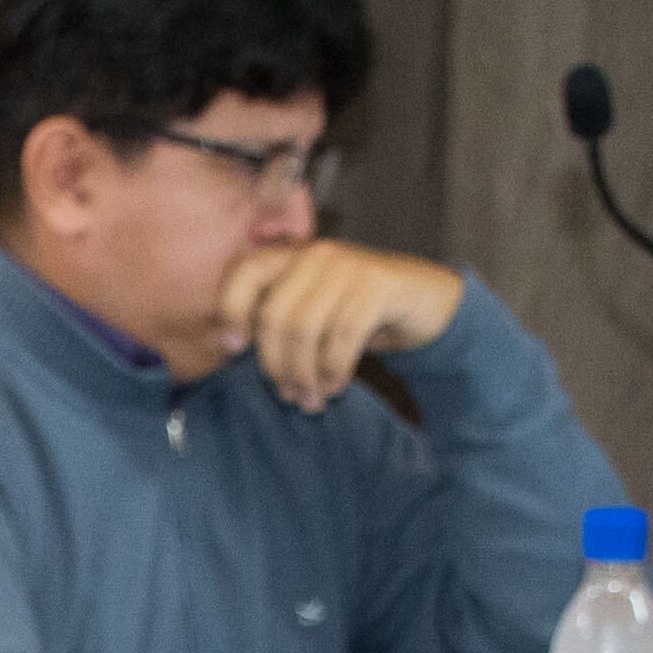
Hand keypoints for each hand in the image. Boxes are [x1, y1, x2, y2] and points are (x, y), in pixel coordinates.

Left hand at [219, 241, 466, 412]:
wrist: (423, 303)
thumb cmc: (357, 314)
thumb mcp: (313, 311)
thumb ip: (276, 319)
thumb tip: (229, 348)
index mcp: (293, 255)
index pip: (245, 271)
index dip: (230, 310)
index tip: (234, 349)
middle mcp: (317, 254)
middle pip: (274, 316)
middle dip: (275, 365)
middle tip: (288, 395)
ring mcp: (349, 266)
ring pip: (306, 330)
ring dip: (305, 375)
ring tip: (311, 399)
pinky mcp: (378, 286)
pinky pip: (342, 337)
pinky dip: (334, 370)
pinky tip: (335, 386)